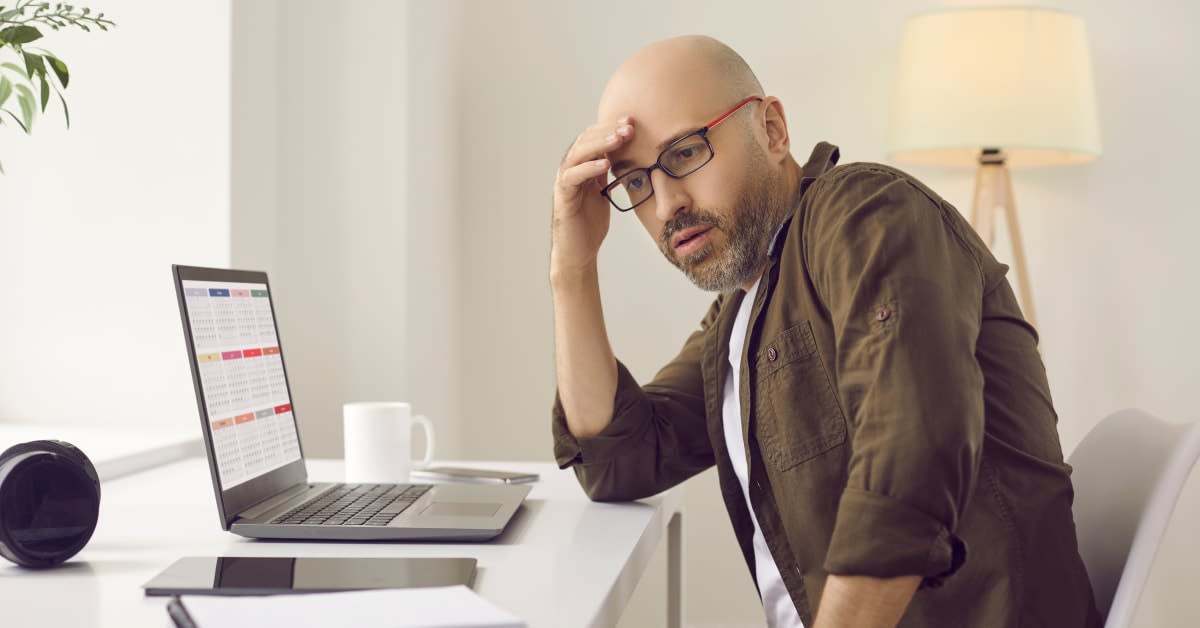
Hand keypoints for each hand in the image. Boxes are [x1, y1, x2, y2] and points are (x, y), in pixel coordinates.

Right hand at [551, 117, 634, 273]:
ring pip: (578, 154)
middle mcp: (571, 170)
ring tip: (619, 138)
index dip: (611, 127)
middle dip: (608, 131)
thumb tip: (625, 155)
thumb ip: (607, 173)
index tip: (631, 121)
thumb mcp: (603, 191)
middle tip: (628, 126)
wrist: (578, 251)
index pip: (594, 138)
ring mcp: (565, 182)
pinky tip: (604, 163)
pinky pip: (572, 177)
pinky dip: (588, 168)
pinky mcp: (563, 197)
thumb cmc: (590, 223)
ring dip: (600, 144)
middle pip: (586, 141)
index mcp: (582, 166)